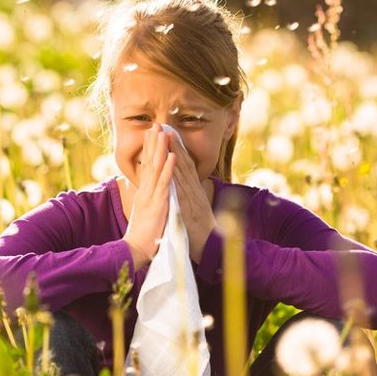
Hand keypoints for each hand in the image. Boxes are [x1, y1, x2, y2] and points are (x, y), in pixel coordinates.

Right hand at [122, 123, 176, 269]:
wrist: (136, 250)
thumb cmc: (143, 235)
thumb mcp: (145, 212)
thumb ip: (148, 200)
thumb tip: (149, 192)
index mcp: (144, 192)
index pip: (146, 166)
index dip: (150, 149)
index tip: (152, 134)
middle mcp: (145, 191)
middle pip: (149, 162)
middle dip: (153, 142)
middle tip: (155, 124)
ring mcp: (151, 196)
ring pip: (156, 168)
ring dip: (160, 149)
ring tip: (163, 133)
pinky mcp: (158, 204)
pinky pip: (164, 183)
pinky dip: (169, 168)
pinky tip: (172, 156)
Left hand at [167, 133, 216, 263]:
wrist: (211, 249)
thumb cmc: (200, 231)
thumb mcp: (194, 209)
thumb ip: (190, 196)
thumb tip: (184, 186)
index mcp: (194, 191)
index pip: (184, 166)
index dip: (177, 149)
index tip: (168, 133)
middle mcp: (194, 191)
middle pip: (183, 164)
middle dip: (174, 144)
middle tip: (165, 126)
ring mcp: (193, 199)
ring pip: (183, 173)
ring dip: (175, 154)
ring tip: (167, 137)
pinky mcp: (190, 209)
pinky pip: (182, 190)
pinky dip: (177, 177)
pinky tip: (171, 165)